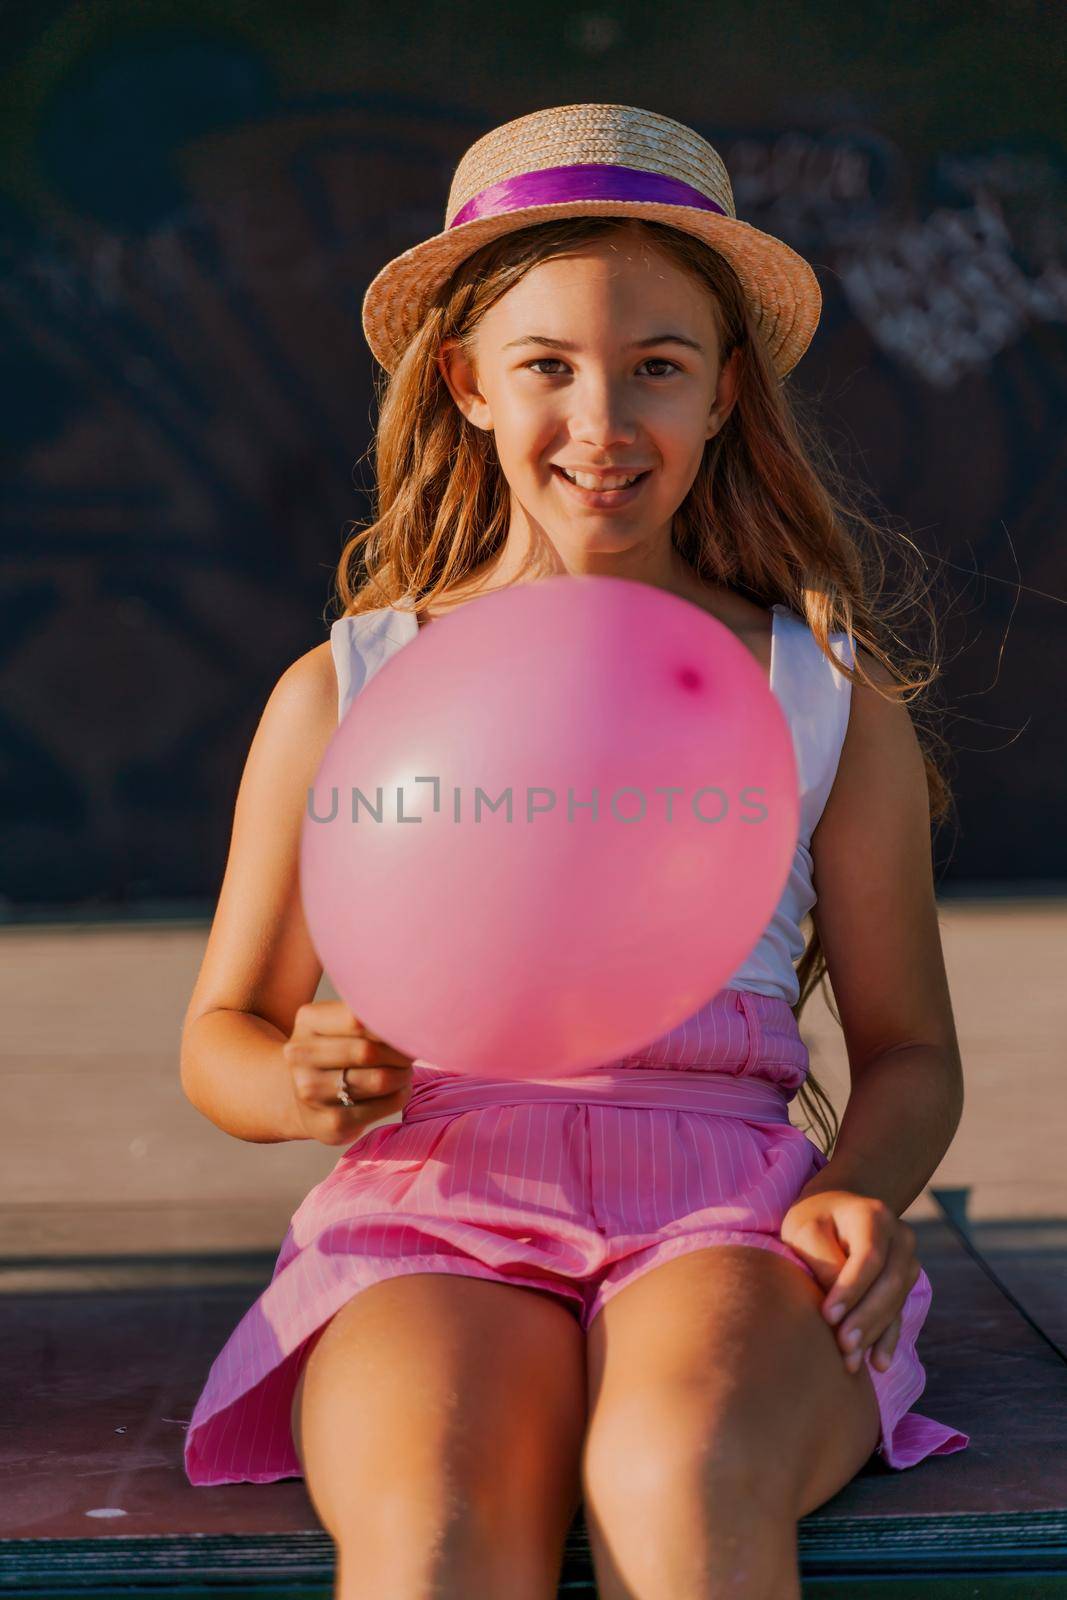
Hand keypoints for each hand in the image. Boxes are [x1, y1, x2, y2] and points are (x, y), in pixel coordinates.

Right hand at [283, 999, 415, 1146]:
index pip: (358, 1019)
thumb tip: (412, 1015)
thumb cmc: (336, 1052)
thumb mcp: (339, 1025)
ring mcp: (310, 1092)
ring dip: (402, 1075)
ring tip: (404, 1071)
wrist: (304, 1099)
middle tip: (411, 1053)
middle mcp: (300, 1056)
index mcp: (307, 1021)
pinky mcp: (330, 1123)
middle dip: (400, 1053)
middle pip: (368, 1051)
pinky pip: (382, 1106)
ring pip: (378, 1080)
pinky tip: (398, 1090)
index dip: (391, 1024)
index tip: (409, 1027)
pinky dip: (400, 1096)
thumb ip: (369, 1015)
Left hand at [778, 1189, 920, 1376]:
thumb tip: (837, 1307)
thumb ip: (823, 1262)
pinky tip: (878, 1363)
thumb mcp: (806, 1229)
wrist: (836, 1207)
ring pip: (896, 1302)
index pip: (870, 1257)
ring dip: (874, 1333)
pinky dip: (888, 1339)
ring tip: (851, 1361)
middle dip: (866, 1318)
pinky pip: (899, 1313)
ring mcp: (908, 1260)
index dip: (851, 1290)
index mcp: (874, 1216)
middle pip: (890, 1284)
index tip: (827, 1316)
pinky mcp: (905, 1282)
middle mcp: (900, 1237)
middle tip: (843, 1347)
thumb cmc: (814, 1219)